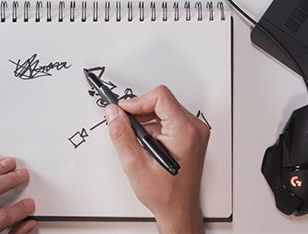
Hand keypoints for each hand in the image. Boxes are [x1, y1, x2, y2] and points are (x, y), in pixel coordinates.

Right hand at [106, 85, 209, 233]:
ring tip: (136, 140)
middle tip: (125, 125)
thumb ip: (121, 134)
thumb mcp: (135, 164)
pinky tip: (146, 144)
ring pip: (164, 109)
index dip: (137, 102)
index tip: (123, 111)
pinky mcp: (191, 136)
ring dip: (146, 120)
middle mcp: (194, 129)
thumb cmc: (165, 194)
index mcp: (185, 131)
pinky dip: (153, 127)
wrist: (178, 210)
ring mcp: (194, 132)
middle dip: (140, 111)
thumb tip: (113, 113)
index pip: (160, 96)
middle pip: (162, 101)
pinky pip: (169, 120)